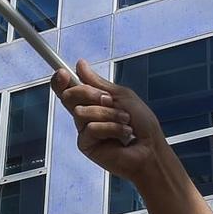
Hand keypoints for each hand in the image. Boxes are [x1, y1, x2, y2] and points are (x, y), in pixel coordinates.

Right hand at [52, 60, 164, 182]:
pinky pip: (91, 128)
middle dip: (89, 93)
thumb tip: (80, 66)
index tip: (63, 72)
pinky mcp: (86, 145)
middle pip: (69, 96)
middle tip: (109, 101)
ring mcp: (84, 130)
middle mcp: (86, 115)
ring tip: (124, 122)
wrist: (151, 148)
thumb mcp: (122, 95)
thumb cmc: (143, 125)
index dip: (61, 80)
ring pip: (81, 112)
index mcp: (93, 101)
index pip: (69, 88)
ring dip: (108, 114)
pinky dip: (110, 128)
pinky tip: (121, 135)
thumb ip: (98, 82)